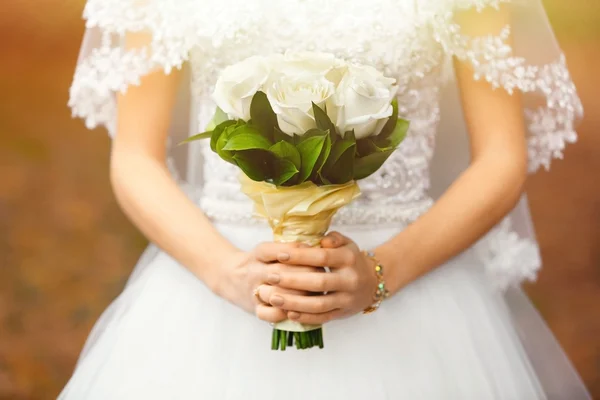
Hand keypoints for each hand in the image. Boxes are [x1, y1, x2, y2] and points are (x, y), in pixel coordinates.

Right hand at [218, 243, 316, 323]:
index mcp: (258, 254)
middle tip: (323, 276)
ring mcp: (254, 291)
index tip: (317, 254)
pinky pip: (269, 314)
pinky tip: (298, 310)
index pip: (279, 251)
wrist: (228, 276)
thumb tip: (319, 246)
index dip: (299, 253)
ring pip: (278, 295)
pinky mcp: (254, 308)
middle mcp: (255, 272)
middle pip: (282, 273)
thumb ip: (289, 248)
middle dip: (305, 275)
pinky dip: (284, 314)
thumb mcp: (268, 249)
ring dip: (298, 296)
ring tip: (315, 294)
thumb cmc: (257, 261)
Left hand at [256, 232, 377, 324]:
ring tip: (273, 298)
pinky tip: (288, 313)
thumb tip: (320, 241)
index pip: (322, 257)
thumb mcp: (347, 244)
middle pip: (319, 282)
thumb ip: (333, 239)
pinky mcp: (342, 313)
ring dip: (294, 303)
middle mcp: (349, 280)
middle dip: (292, 280)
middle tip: (270, 277)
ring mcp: (346, 299)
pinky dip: (305, 317)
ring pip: (319, 304)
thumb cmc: (351, 260)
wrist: (373, 283)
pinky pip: (322, 318)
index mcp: (348, 259)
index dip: (300, 256)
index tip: (280, 254)